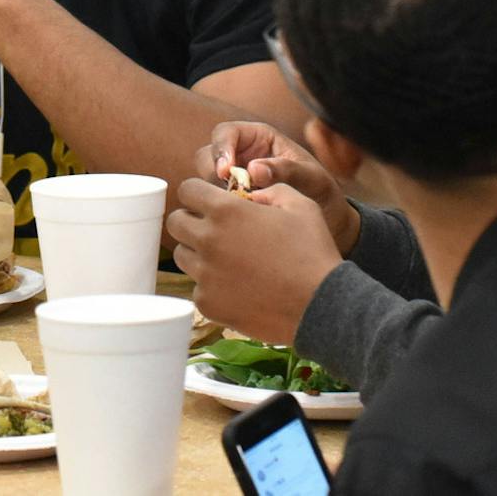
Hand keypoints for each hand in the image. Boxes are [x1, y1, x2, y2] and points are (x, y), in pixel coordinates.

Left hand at [168, 178, 344, 346]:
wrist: (321, 307)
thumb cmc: (313, 252)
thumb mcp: (300, 204)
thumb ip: (270, 189)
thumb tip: (250, 194)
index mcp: (225, 211)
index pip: (187, 190)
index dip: (199, 193)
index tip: (210, 202)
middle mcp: (207, 240)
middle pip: (175, 222)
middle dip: (192, 221)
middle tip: (214, 229)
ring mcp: (204, 274)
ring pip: (182, 255)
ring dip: (197, 252)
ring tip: (226, 259)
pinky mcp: (207, 304)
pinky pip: (197, 287)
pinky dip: (211, 285)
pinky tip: (237, 286)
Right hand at [198, 121, 360, 255]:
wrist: (329, 221)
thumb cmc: (321, 191)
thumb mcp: (311, 178)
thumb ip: (285, 170)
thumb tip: (254, 170)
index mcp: (259, 138)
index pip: (226, 133)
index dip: (221, 148)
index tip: (225, 171)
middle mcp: (242, 155)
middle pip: (208, 155)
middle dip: (212, 172)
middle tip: (227, 192)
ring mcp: (235, 180)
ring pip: (206, 180)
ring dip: (215, 193)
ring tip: (237, 208)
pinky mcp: (233, 202)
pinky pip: (215, 202)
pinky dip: (219, 210)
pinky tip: (235, 221)